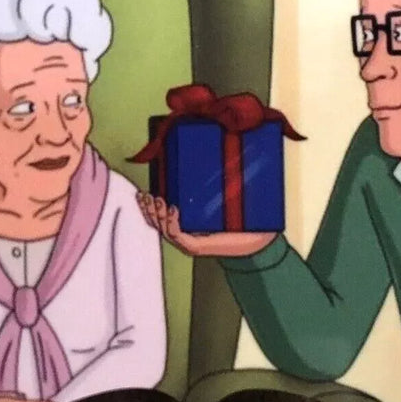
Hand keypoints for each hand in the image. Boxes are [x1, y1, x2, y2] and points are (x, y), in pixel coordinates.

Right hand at [137, 192, 276, 257]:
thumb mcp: (223, 199)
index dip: (148, 207)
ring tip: (158, 200)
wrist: (258, 240)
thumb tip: (213, 154)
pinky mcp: (198, 247)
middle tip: (145, 195)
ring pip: (164, 230)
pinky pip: (179, 236)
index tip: (143, 192)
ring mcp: (190, 243)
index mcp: (187, 225)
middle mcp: (185, 236)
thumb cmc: (243, 219)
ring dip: (158, 215)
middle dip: (148, 210)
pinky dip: (173, 223)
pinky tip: (174, 209)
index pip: (160, 217)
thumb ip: (214, 184)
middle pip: (156, 224)